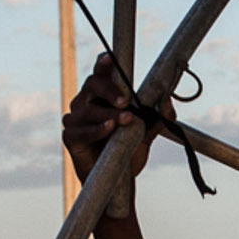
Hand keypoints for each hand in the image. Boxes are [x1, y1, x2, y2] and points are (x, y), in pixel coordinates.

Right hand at [60, 52, 163, 182]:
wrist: (117, 180)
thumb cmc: (126, 150)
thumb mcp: (146, 133)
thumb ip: (157, 118)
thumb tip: (168, 102)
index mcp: (101, 96)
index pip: (101, 73)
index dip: (103, 63)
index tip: (110, 58)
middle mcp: (85, 102)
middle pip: (93, 84)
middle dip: (110, 90)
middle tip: (126, 102)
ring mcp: (75, 119)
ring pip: (89, 109)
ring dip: (109, 114)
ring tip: (125, 120)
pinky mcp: (70, 137)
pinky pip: (81, 131)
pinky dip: (97, 129)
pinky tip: (109, 128)